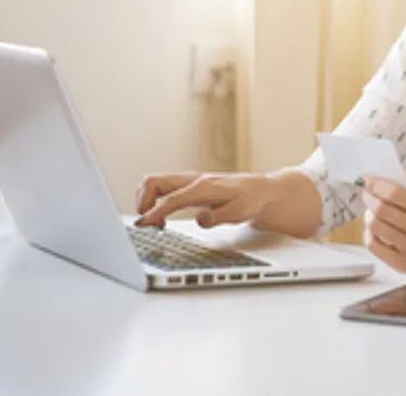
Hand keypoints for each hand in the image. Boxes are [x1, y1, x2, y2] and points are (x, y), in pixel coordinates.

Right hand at [135, 171, 276, 228]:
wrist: (263, 191)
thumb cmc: (252, 200)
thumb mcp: (241, 212)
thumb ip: (219, 217)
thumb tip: (200, 220)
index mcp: (203, 187)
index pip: (171, 199)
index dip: (154, 213)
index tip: (142, 225)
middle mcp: (193, 181)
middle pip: (154, 182)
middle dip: (142, 202)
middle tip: (147, 224)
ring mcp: (190, 182)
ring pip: (155, 183)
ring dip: (146, 201)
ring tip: (154, 223)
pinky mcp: (189, 187)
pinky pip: (162, 189)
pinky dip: (154, 201)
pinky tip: (161, 218)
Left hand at [360, 176, 405, 274]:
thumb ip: (404, 196)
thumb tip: (373, 186)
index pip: (395, 194)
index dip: (376, 185)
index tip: (365, 180)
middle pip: (382, 210)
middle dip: (369, 199)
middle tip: (367, 197)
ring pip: (375, 227)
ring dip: (368, 217)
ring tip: (371, 214)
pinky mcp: (400, 264)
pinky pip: (373, 245)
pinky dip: (369, 234)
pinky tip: (374, 230)